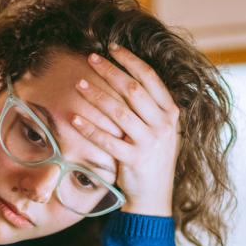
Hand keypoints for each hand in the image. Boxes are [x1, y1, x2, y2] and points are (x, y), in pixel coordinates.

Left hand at [73, 45, 179, 216]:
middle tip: (91, 58)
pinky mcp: (134, 160)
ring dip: (97, 96)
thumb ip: (151, 108)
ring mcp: (150, 144)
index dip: (130, 60)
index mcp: (171, 114)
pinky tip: (74, 118)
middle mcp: (163, 126)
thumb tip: (128, 78)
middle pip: (133, 90)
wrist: (154, 196)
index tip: (112, 48)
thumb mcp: (162, 132)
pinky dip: (90, 128)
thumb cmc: (153, 160)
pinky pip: (108, 140)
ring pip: (119, 112)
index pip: (150, 79)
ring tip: (79, 84)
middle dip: (110, 71)